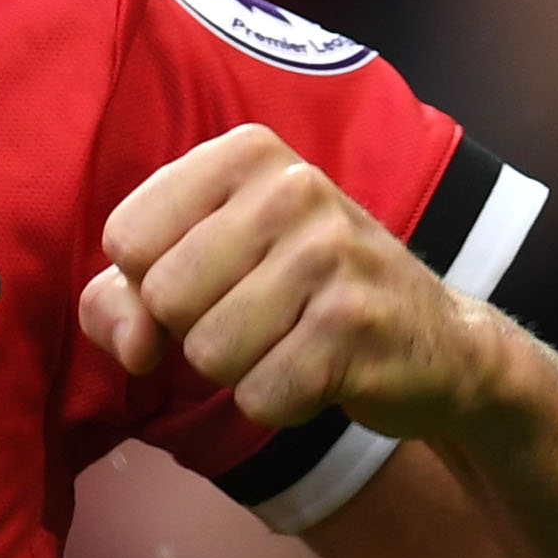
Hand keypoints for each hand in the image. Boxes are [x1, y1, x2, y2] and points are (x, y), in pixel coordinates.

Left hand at [77, 125, 516, 440]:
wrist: (436, 340)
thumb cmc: (294, 296)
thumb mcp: (202, 270)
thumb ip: (122, 299)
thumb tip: (132, 344)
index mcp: (245, 154)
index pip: (127, 236)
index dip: (148, 285)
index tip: (206, 282)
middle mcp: (293, 187)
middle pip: (164, 297)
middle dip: (195, 331)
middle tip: (257, 316)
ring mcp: (333, 253)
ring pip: (209, 352)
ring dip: (239, 370)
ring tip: (289, 341)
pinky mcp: (358, 325)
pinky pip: (261, 395)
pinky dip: (278, 403)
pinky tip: (318, 371)